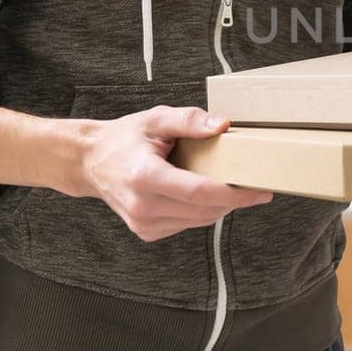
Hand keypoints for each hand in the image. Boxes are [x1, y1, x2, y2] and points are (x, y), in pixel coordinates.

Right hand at [69, 106, 272, 241]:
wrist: (91, 162)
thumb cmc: (125, 138)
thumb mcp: (156, 119)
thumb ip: (190, 120)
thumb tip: (223, 126)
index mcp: (145, 176)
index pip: (200, 193)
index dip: (235, 195)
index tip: (260, 191)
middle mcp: (143, 206)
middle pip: (205, 210)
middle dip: (234, 199)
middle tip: (253, 183)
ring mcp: (143, 223)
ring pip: (199, 220)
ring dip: (218, 205)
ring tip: (223, 183)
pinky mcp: (146, 232)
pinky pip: (186, 224)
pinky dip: (199, 210)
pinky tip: (194, 193)